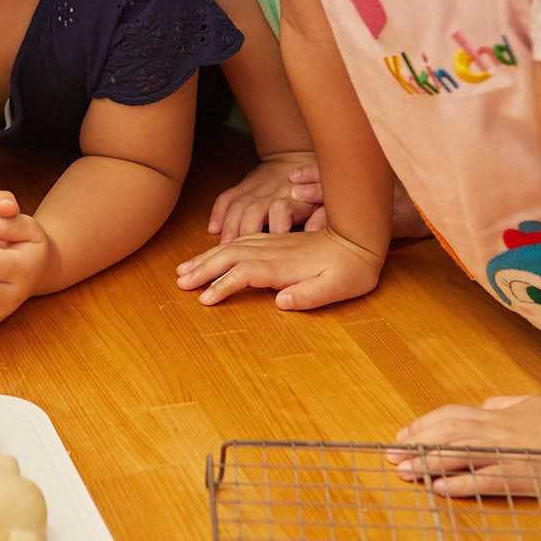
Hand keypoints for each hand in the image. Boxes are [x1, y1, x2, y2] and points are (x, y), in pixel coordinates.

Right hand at [176, 226, 380, 309]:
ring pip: (230, 247)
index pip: (245, 273)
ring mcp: (271, 243)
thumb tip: (281, 301)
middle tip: (180, 283)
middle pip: (229, 256)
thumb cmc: (352, 269)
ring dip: (205, 258)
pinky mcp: (273, 241)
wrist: (360, 238)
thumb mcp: (338, 287)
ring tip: (183, 270)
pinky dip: (219, 249)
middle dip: (203, 269)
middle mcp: (272, 251)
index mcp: (283, 265)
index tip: (205, 299)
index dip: (223, 286)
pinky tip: (209, 255)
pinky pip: (239, 242)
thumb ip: (310, 295)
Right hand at [208, 151, 319, 241]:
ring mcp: (254, 188)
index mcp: (293, 196)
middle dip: (244, 233)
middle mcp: (270, 192)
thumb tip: (313, 231)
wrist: (298, 154)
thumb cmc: (316, 184)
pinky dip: (218, 212)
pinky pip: (227, 198)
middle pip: (253, 211)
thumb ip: (323, 215)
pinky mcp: (243, 186)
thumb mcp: (327, 198)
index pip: (282, 210)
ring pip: (237, 207)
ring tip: (221, 250)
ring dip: (228, 227)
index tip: (275, 245)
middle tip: (237, 257)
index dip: (277, 229)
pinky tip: (213, 228)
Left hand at [390, 394, 540, 496]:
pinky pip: (484, 480)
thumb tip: (486, 405)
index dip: (423, 426)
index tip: (401, 436)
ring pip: (458, 456)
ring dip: (427, 464)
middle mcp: (496, 432)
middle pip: (445, 435)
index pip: (450, 417)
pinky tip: (440, 489)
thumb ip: (505, 405)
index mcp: (497, 416)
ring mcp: (507, 454)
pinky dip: (460, 484)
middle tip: (389, 456)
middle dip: (415, 445)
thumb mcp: (531, 404)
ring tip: (403, 472)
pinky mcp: (521, 476)